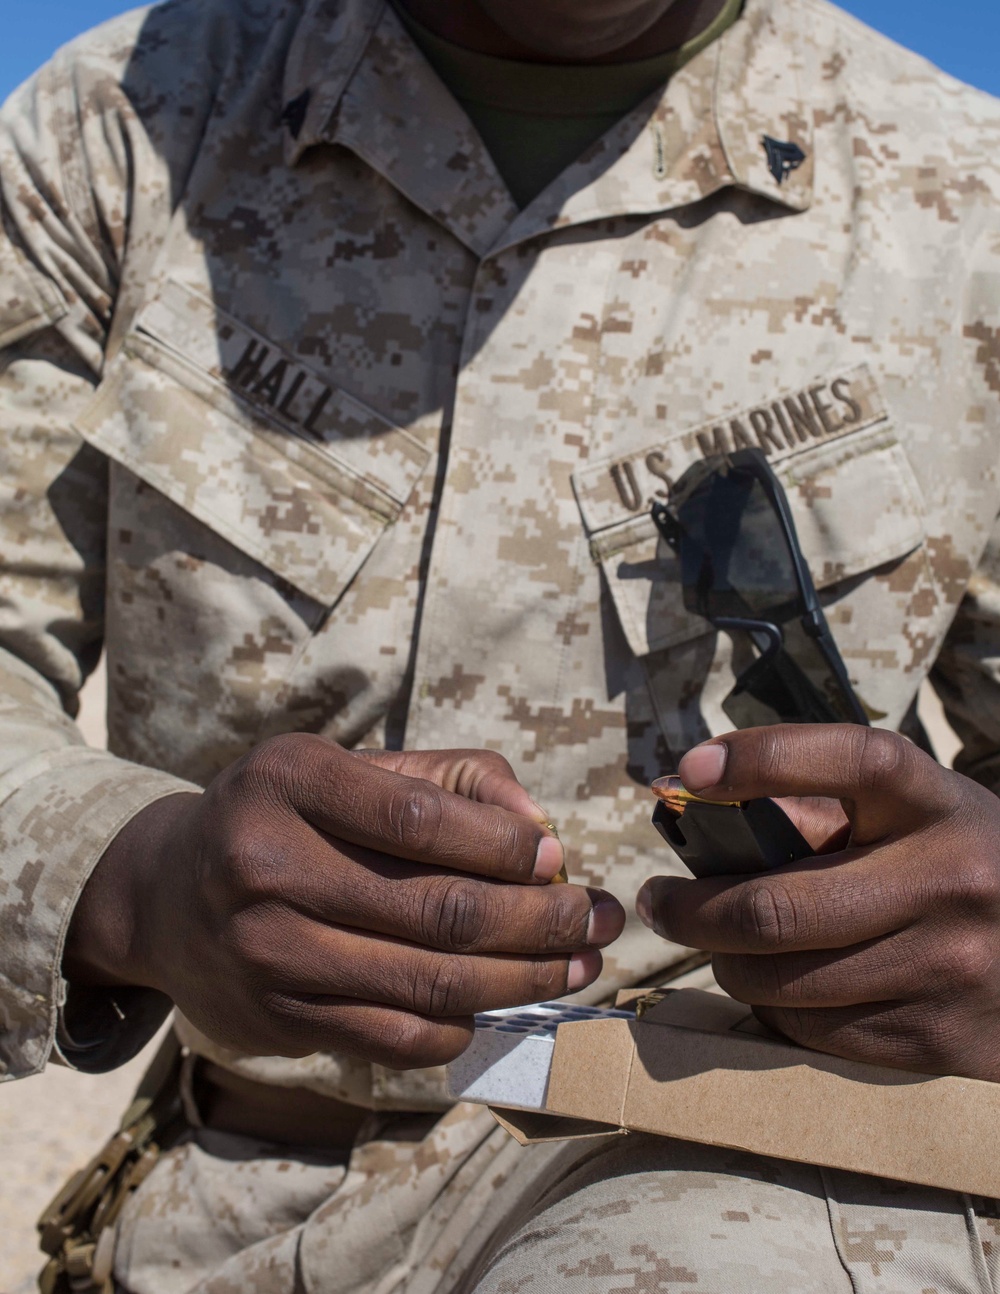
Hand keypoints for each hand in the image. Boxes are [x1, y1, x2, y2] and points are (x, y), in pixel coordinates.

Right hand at [64, 736, 623, 1067]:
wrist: (167, 894)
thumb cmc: (288, 816)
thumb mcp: (351, 769)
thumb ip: (453, 779)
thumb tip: (540, 826)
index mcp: (289, 779)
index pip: (420, 820)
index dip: (505, 846)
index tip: (557, 855)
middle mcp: (267, 865)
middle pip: (438, 911)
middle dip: (542, 922)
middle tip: (598, 919)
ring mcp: (268, 951)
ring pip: (429, 982)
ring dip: (525, 981)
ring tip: (580, 966)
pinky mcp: (279, 1018)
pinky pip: (397, 1038)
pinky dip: (465, 1024)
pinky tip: (500, 1002)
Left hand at [637, 724, 999, 1079]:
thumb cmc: (953, 863)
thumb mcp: (909, 814)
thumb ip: (807, 805)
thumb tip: (679, 792)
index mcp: (936, 803)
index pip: (850, 760)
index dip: (763, 760)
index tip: (691, 774)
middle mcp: (951, 880)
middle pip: (778, 905)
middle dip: (692, 910)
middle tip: (659, 903)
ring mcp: (950, 966)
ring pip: (782, 981)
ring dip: (725, 966)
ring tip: (718, 947)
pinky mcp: (940, 1040)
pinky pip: (814, 1032)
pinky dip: (774, 1011)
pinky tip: (779, 988)